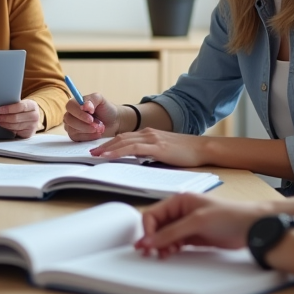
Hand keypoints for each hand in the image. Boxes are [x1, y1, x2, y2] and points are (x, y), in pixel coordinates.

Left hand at [0, 99, 42, 137]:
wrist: (33, 118)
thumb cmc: (24, 110)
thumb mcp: (22, 104)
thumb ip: (14, 104)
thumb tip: (1, 105)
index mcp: (32, 105)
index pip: (20, 107)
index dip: (9, 109)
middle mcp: (35, 116)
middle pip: (17, 118)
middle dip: (4, 118)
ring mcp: (33, 126)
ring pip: (16, 126)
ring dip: (5, 124)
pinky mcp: (29, 134)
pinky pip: (16, 132)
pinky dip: (9, 129)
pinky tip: (4, 126)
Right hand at [62, 92, 116, 140]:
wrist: (113, 122)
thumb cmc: (106, 109)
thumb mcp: (101, 100)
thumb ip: (92, 99)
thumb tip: (84, 105)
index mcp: (75, 103)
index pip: (70, 106)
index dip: (79, 112)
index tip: (91, 117)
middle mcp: (71, 114)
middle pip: (69, 120)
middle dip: (84, 124)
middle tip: (97, 125)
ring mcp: (71, 126)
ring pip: (72, 130)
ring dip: (87, 130)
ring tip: (99, 128)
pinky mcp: (75, 136)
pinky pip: (77, 138)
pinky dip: (88, 136)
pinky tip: (97, 134)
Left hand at [90, 128, 208, 167]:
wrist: (202, 148)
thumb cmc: (186, 152)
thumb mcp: (164, 150)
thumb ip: (150, 152)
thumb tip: (136, 161)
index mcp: (149, 134)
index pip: (124, 137)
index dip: (110, 143)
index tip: (99, 150)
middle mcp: (148, 133)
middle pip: (120, 138)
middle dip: (104, 145)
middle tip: (91, 153)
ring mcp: (152, 139)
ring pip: (124, 142)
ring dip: (107, 149)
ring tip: (95, 155)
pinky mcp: (157, 147)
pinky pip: (133, 148)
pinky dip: (119, 152)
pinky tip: (109, 156)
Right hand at [135, 193, 270, 257]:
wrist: (251, 227)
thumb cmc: (230, 216)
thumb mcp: (197, 222)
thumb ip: (172, 232)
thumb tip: (150, 240)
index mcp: (179, 200)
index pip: (153, 214)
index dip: (148, 230)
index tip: (146, 244)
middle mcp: (180, 211)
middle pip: (157, 226)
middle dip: (153, 239)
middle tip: (149, 253)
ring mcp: (187, 224)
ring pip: (165, 236)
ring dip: (161, 246)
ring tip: (162, 255)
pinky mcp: (193, 236)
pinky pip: (175, 243)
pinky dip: (170, 249)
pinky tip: (170, 254)